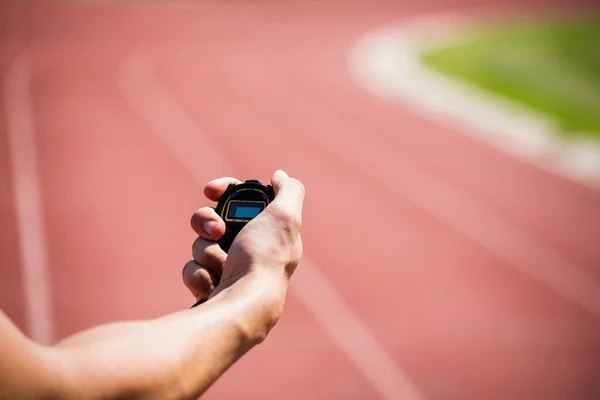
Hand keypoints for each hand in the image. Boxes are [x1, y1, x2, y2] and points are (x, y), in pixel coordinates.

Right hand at [183, 170, 304, 304]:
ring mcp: (228, 270)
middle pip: (213, 220)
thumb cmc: (264, 259)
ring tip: (221, 266)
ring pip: (200, 244)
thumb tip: (280, 176)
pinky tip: (214, 284)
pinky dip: (200, 274)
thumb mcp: (285, 216)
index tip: (210, 190)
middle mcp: (250, 250)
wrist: (243, 306)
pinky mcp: (210, 288)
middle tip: (216, 231)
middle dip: (207, 222)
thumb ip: (289, 191)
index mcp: (268, 232)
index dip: (223, 190)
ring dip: (206, 251)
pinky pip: (192, 269)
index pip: (241, 201)